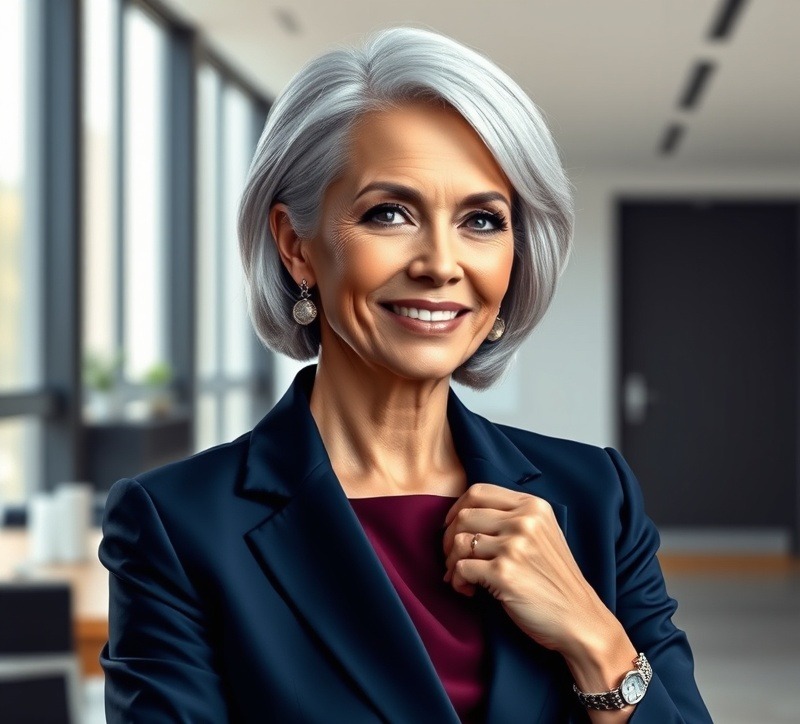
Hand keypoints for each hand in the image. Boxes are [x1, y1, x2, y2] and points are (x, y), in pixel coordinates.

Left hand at [442, 483, 620, 657]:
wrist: (579, 618)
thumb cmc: (555, 579)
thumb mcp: (543, 534)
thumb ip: (512, 517)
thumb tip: (462, 515)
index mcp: (533, 506)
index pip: (478, 492)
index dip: (457, 508)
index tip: (452, 526)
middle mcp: (524, 521)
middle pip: (464, 516)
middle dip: (449, 539)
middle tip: (453, 558)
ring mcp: (515, 547)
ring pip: (459, 542)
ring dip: (452, 562)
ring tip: (461, 577)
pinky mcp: (504, 574)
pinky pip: (461, 569)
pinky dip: (457, 581)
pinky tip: (468, 590)